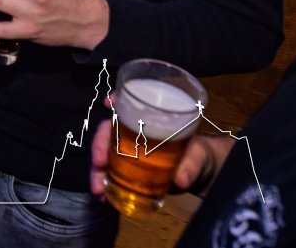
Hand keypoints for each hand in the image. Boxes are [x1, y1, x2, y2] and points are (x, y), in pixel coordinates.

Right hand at [90, 115, 231, 198]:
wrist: (198, 174)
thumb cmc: (198, 155)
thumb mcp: (198, 157)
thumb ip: (190, 166)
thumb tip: (181, 180)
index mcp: (150, 121)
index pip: (128, 105)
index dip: (115, 100)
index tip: (108, 103)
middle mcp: (133, 133)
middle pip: (108, 132)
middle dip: (99, 145)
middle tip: (99, 162)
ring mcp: (128, 152)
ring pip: (105, 155)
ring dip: (96, 171)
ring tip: (97, 189)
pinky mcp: (127, 170)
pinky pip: (110, 173)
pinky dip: (103, 184)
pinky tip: (102, 195)